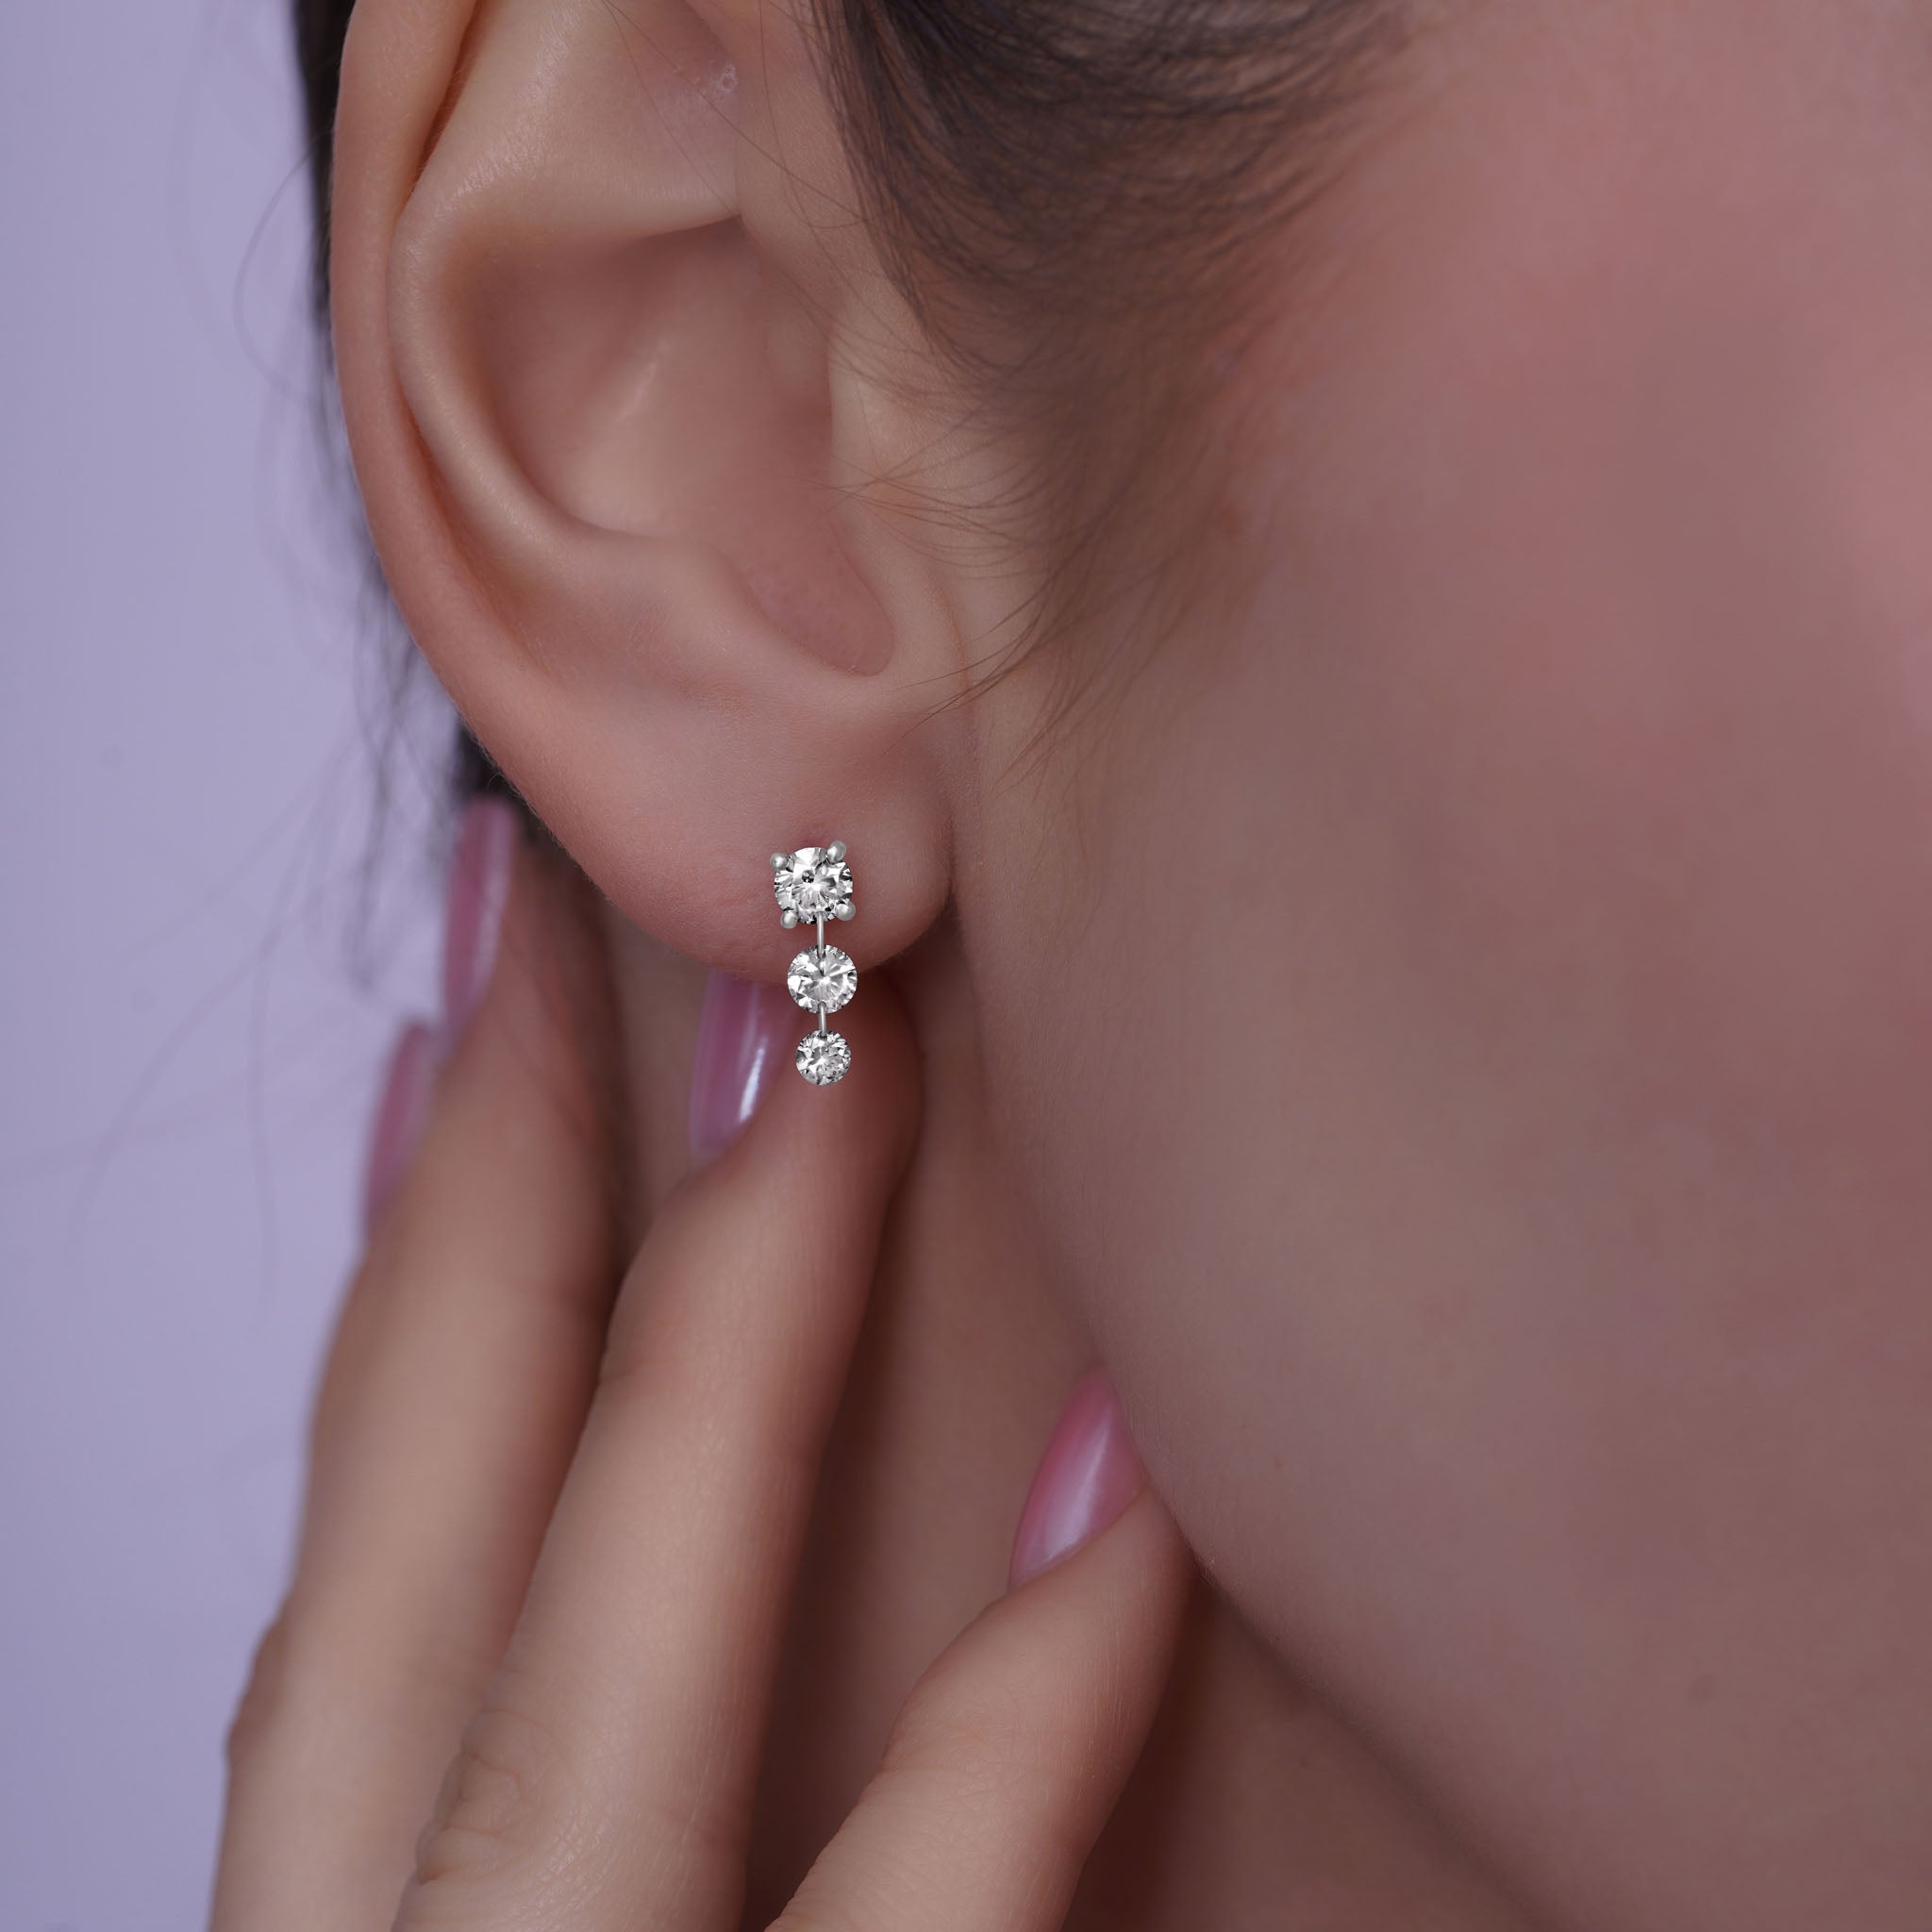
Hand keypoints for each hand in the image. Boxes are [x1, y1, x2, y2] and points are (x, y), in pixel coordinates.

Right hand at [210, 822, 1192, 1930]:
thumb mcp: (572, 1927)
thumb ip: (614, 1770)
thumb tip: (662, 1549)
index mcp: (369, 1917)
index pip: (373, 1554)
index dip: (420, 1257)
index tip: (475, 1023)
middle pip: (432, 1526)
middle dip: (504, 1183)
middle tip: (575, 902)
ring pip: (608, 1660)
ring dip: (729, 1326)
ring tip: (832, 1052)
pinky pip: (936, 1900)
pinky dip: (1036, 1699)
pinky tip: (1133, 1476)